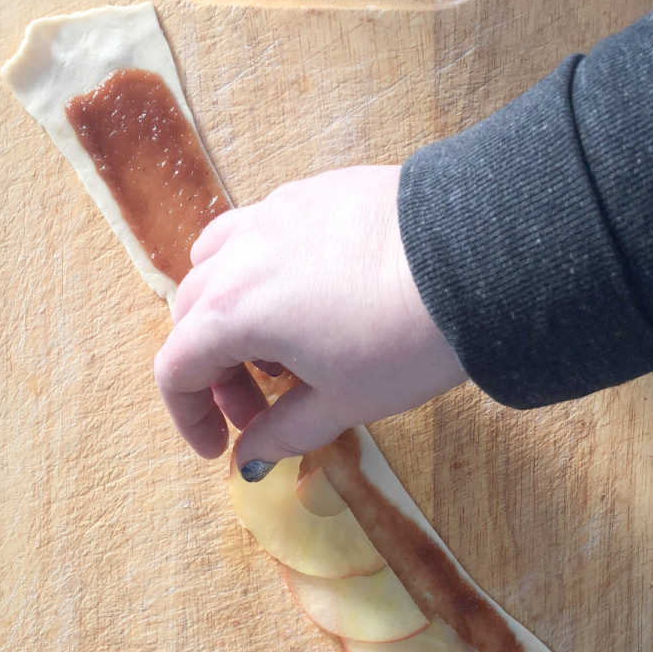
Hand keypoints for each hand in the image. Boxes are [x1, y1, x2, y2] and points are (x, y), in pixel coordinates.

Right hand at [154, 165, 466, 478]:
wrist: (476, 258)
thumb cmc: (405, 341)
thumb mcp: (342, 402)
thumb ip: (283, 433)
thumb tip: (249, 460)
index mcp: (235, 311)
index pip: (176, 368)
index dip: (190, 417)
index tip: (219, 447)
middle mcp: (241, 254)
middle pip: (193, 317)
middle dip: (216, 372)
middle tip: (261, 406)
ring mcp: (274, 213)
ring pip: (217, 263)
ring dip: (230, 314)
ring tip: (281, 345)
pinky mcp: (312, 191)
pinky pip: (260, 231)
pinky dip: (261, 272)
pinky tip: (310, 296)